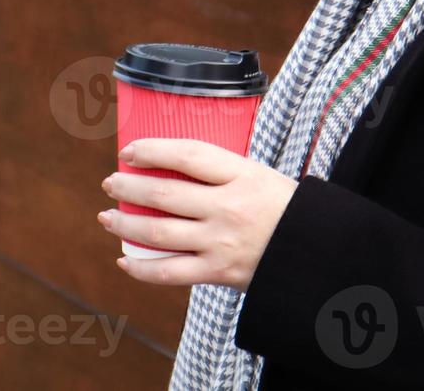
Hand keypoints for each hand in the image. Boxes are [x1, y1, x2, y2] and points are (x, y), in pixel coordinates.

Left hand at [98, 138, 298, 291]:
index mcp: (243, 175)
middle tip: (111, 182)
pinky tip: (124, 259)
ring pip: (159, 233)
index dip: (152, 150)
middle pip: (164, 194)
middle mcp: (229, 207)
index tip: (129, 150)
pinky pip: (169, 273)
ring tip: (107, 217)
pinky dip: (141, 268)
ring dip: (125, 224)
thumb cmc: (284, 208)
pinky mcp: (218, 273)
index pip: (188, 155)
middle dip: (129, 187)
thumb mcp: (260, 176)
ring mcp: (221, 242)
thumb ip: (221, 170)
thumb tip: (170, 161)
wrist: (316, 253)